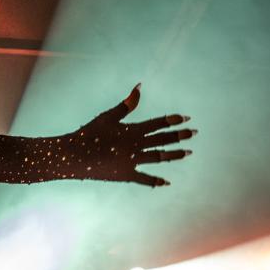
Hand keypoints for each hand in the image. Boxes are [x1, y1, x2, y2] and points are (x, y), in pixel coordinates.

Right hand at [74, 83, 195, 186]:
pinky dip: (156, 181)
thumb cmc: (89, 133)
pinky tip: (167, 182)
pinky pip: (145, 179)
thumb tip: (140, 86)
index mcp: (132, 130)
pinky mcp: (126, 175)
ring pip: (159, 157)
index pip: (158, 124)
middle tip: (194, 133)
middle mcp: (136, 146)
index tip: (186, 118)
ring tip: (188, 152)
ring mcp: (133, 162)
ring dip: (175, 154)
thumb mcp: (108, 116)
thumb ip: (127, 104)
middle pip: (163, 140)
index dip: (172, 120)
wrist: (74, 156)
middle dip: (180, 136)